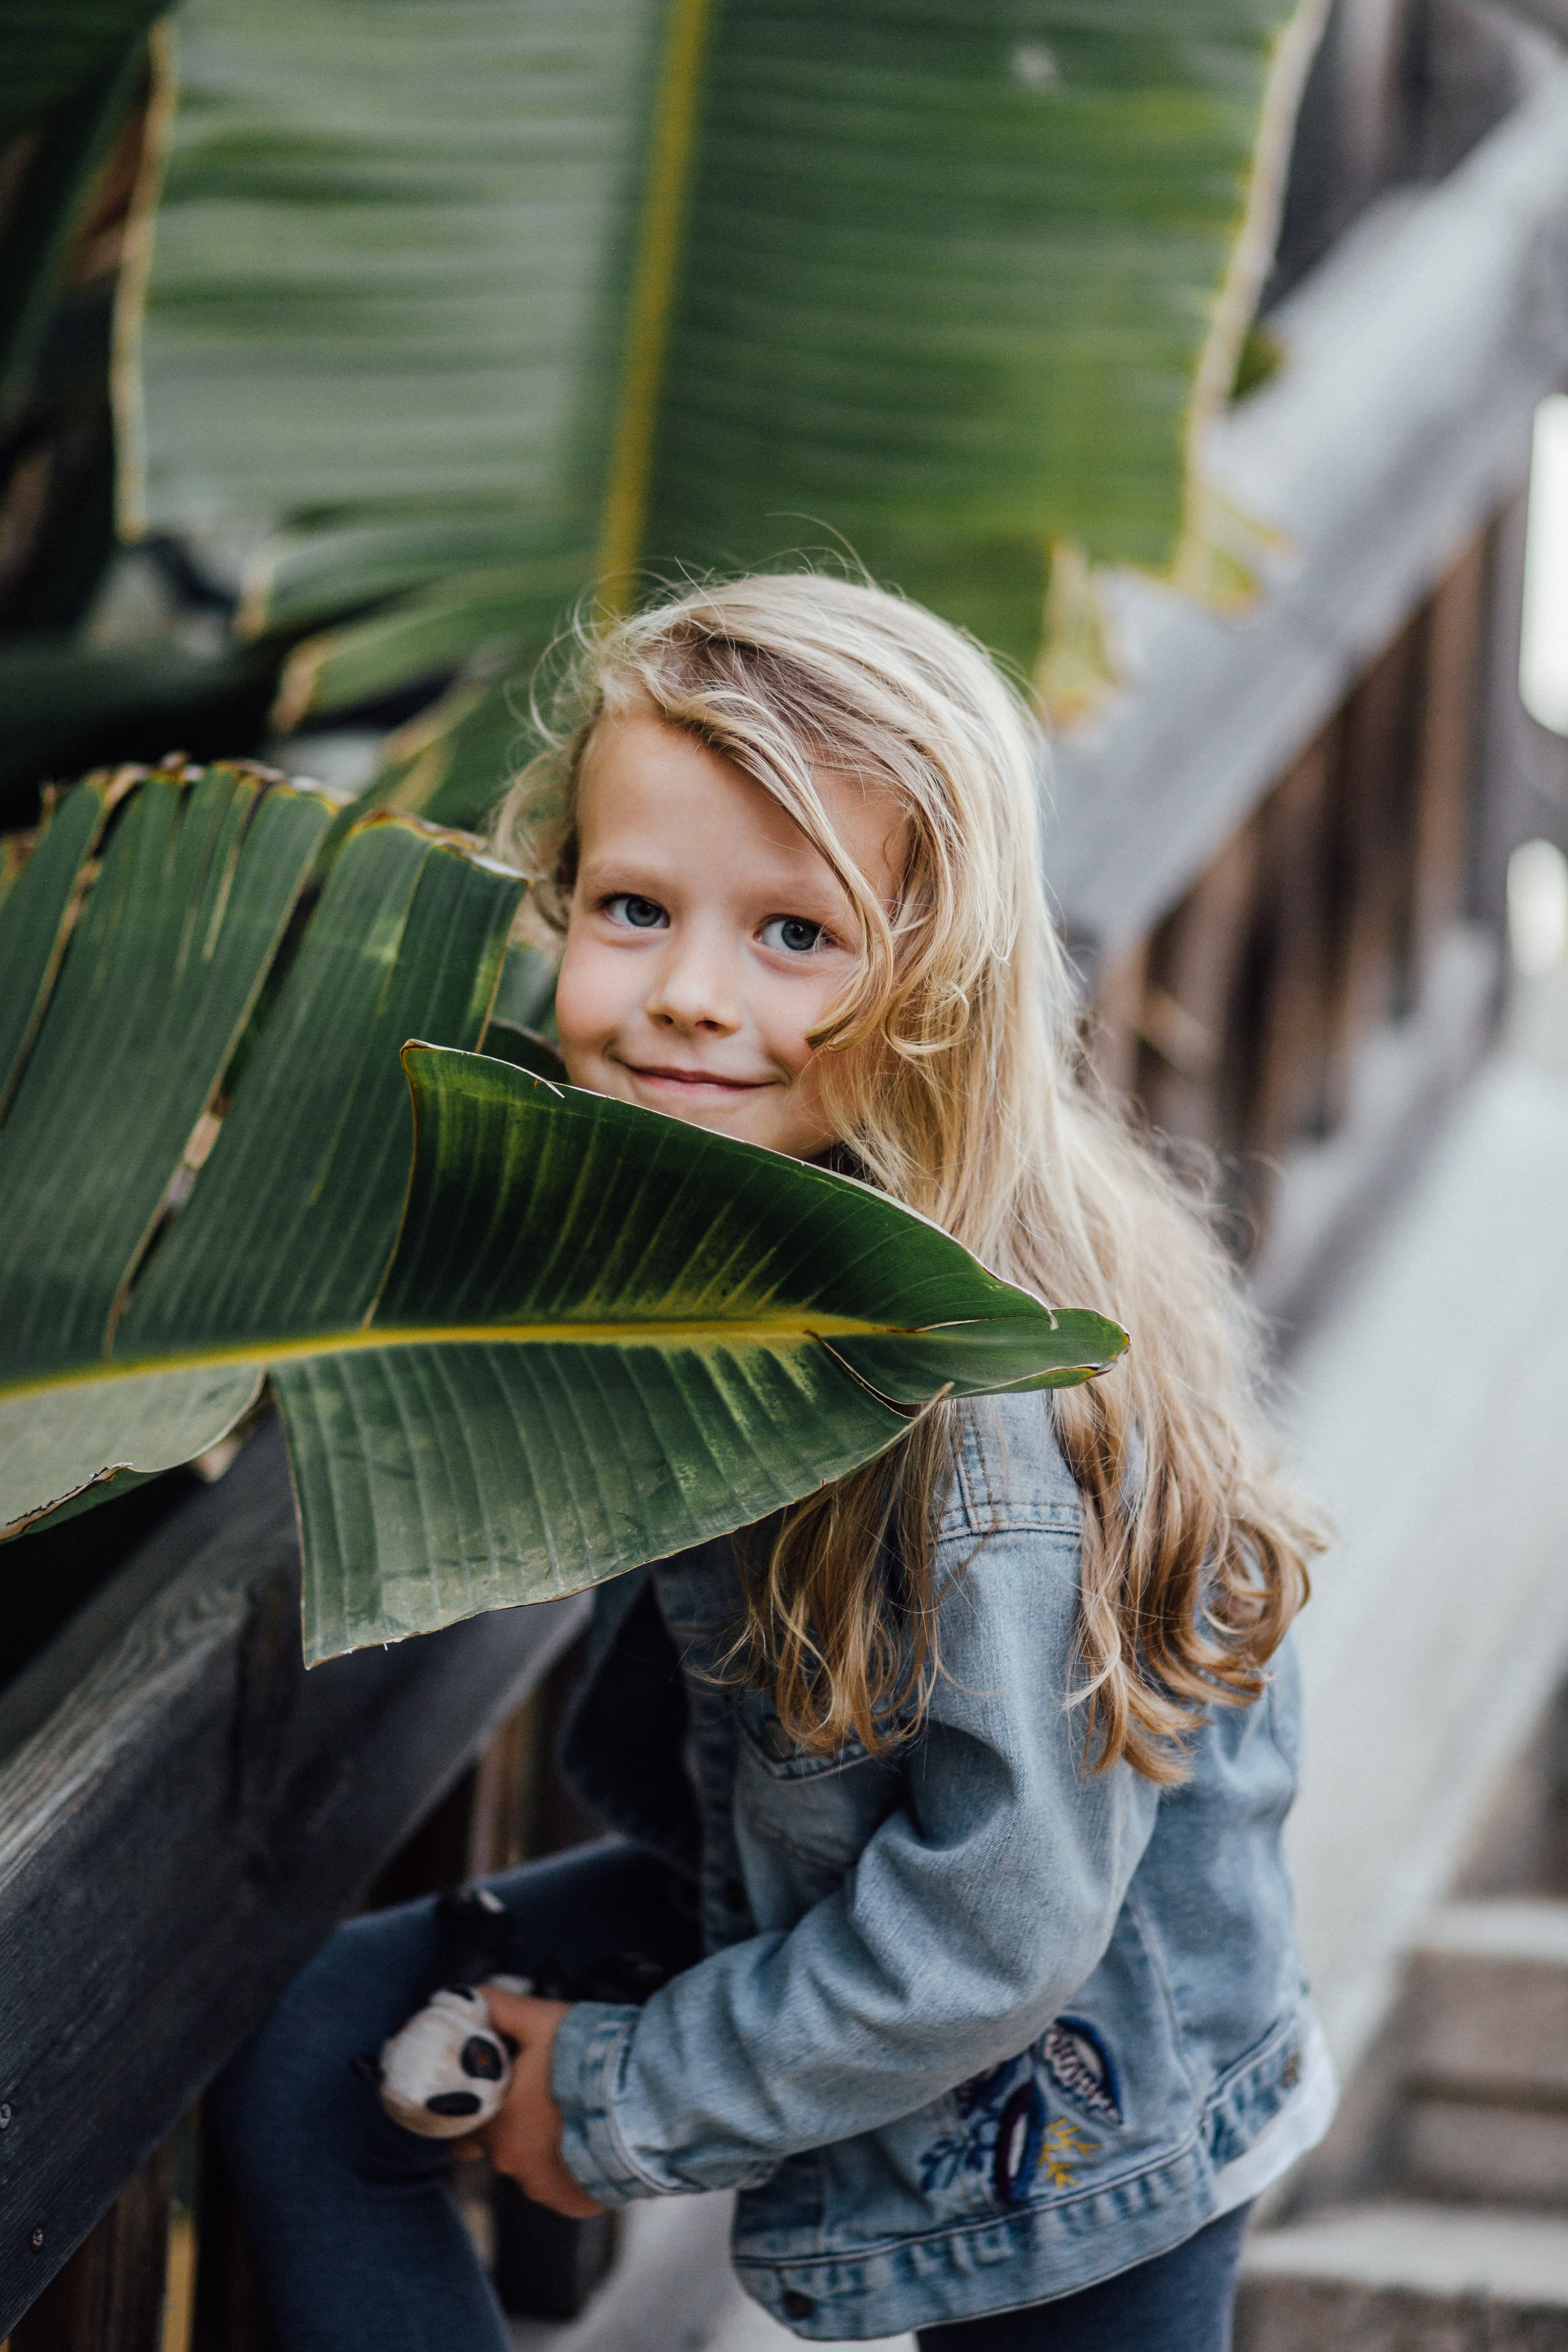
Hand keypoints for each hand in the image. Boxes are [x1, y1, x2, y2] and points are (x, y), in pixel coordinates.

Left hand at [452, 1987, 604, 2218]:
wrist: (643, 2097)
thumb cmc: (586, 2056)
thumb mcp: (538, 2019)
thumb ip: (497, 2009)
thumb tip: (465, 1998)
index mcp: (494, 2124)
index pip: (460, 2133)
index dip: (478, 2112)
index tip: (495, 2096)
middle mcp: (511, 2164)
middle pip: (498, 2150)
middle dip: (512, 2129)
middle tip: (539, 2101)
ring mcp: (544, 2189)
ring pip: (531, 2168)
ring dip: (544, 2148)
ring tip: (573, 2116)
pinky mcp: (574, 2203)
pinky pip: (562, 2187)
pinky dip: (571, 2169)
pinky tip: (590, 2141)